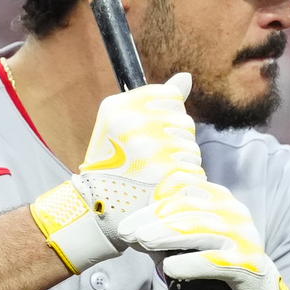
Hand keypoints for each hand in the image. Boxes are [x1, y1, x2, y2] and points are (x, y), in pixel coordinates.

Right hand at [30, 73, 204, 273]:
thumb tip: (186, 78)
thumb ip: (155, 100)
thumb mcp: (121, 125)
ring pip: (190, 147)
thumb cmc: (111, 166)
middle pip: (184, 121)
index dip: (168, 115)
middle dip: (175, 140)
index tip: (152, 132)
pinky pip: (192, 169)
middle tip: (151, 158)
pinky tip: (162, 187)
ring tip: (155, 174)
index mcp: (118, 107)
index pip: (170, 96)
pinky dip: (183, 180)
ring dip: (180, 161)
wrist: (97, 212)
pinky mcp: (166, 174)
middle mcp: (133, 124)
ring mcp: (150, 149)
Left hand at [120, 179, 289, 289]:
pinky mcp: (248, 266)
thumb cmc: (219, 269)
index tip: (128, 221)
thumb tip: (130, 232)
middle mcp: (235, 214)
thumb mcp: (192, 247)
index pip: (184, 192)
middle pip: (189, 209)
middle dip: (154, 219)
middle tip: (127, 232)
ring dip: (168, 234)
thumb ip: (165, 237)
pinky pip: (216, 261)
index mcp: (221, 202)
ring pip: (201, 230)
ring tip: (143, 241)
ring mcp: (245, 238)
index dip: (154, 203)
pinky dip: (191, 263)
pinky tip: (170, 267)